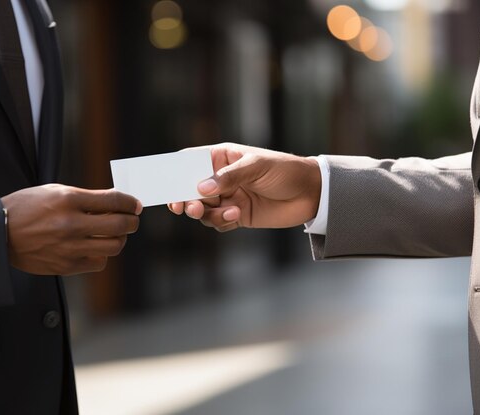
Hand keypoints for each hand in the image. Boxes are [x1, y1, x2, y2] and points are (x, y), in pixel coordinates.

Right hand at [1, 184, 140, 275]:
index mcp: (68, 200)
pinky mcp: (65, 266)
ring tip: (113, 234)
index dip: (130, 202)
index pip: (112, 200)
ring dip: (119, 239)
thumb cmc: (26, 208)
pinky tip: (95, 247)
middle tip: (131, 220)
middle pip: (119, 226)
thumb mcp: (54, 191)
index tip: (135, 204)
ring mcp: (69, 247)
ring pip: (113, 246)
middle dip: (132, 222)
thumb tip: (115, 201)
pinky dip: (102, 255)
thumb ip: (85, 197)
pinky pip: (98, 263)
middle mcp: (70, 224)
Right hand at [169, 143, 320, 231]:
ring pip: (202, 210)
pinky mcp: (236, 215)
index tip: (169, 188)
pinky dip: (222, 223)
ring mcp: (227, 197)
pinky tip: (237, 217)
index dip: (175, 174)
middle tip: (188, 208)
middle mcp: (220, 178)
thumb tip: (201, 188)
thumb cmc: (285, 170)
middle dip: (186, 200)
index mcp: (220, 158)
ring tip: (228, 212)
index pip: (189, 163)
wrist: (311, 194)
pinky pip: (217, 223)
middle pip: (189, 189)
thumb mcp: (256, 167)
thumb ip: (228, 177)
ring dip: (208, 214)